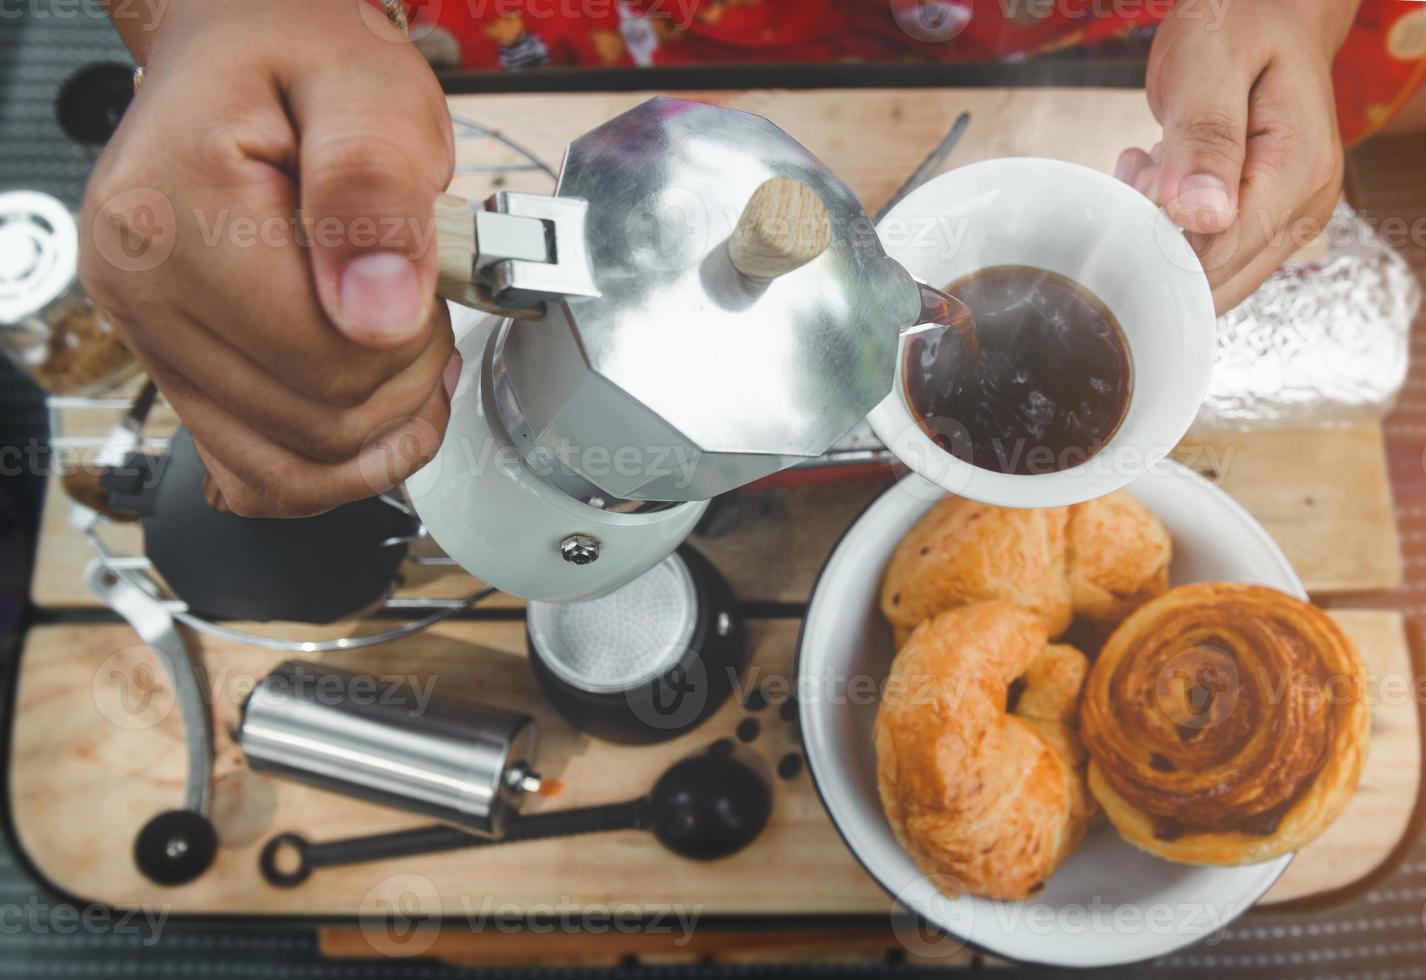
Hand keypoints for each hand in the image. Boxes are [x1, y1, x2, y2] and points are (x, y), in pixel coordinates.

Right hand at [81, 0, 456, 516]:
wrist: (243, 44)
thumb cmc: (302, 55)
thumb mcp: (369, 92)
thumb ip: (378, 193)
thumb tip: (381, 315)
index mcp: (176, 218)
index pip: (327, 362)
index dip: (410, 341)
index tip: (426, 281)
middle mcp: (140, 289)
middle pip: (313, 423)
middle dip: (402, 383)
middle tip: (422, 307)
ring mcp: (148, 336)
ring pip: (287, 468)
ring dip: (375, 433)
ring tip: (404, 355)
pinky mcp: (171, 365)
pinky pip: (253, 471)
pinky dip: (327, 462)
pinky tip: (369, 408)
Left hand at [1115, 0, 1355, 313]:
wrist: (1270, 11)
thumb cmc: (1241, 25)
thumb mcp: (1211, 66)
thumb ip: (1206, 139)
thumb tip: (1203, 219)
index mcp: (1297, 176)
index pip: (1217, 258)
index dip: (1159, 245)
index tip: (1140, 187)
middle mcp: (1303, 209)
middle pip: (1213, 279)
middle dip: (1159, 242)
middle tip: (1146, 170)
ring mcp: (1288, 219)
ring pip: (1206, 272)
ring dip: (1161, 232)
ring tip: (1156, 163)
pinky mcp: (1266, 220)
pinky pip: (1207, 251)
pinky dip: (1169, 224)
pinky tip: (1164, 172)